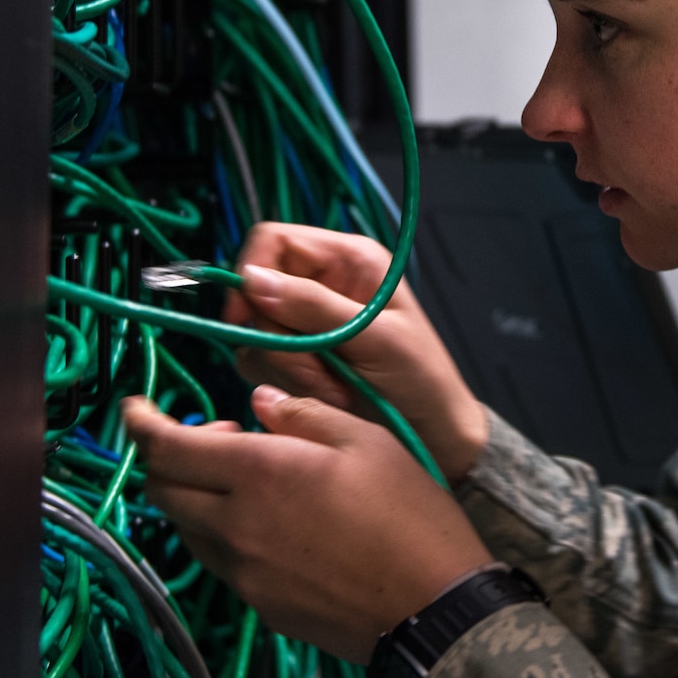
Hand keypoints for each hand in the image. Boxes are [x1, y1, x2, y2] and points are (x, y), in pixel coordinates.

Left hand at [124, 390, 491, 663]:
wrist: (433, 610)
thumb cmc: (411, 517)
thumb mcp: (368, 440)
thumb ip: (304, 414)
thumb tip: (258, 403)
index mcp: (259, 474)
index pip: (166, 448)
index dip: (140, 424)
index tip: (135, 408)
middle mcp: (236, 526)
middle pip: (162, 490)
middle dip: (169, 457)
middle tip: (216, 437)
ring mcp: (244, 572)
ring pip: (187, 527)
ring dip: (197, 496)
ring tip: (252, 481)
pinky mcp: (261, 605)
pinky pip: (222, 561)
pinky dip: (226, 532)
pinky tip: (274, 524)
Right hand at [225, 222, 489, 483]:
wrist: (433, 436)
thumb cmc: (420, 379)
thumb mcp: (374, 337)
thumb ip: (314, 306)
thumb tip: (251, 279)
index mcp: (347, 259)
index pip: (271, 240)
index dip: (249, 274)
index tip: (244, 319)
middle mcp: (321, 282)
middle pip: (256, 292)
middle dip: (279, 337)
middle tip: (318, 370)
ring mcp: (305, 321)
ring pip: (255, 332)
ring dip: (287, 366)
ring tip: (333, 388)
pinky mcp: (295, 357)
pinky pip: (261, 363)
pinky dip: (287, 384)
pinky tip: (326, 396)